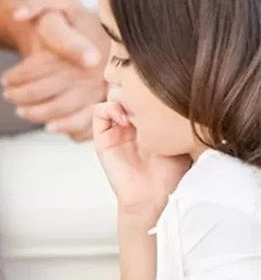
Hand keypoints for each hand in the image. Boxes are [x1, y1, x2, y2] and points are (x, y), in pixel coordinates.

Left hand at [2, 0, 108, 139]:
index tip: (4, 78)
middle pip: (45, 89)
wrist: (100, 39)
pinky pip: (85, 123)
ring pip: (60, 109)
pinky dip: (66, 128)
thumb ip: (38, 3)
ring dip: (35, 113)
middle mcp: (91, 67)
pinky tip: (49, 126)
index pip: (41, 64)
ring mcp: (99, 87)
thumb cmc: (72, 23)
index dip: (18, 75)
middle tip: (7, 94)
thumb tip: (18, 15)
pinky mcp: (105, 103)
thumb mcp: (58, 4)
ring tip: (20, 110)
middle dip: (19, 95)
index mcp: (80, 42)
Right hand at [93, 95, 191, 217]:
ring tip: (136, 109)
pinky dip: (109, 108)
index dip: (149, 84)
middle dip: (135, 86)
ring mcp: (115, 129)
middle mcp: (131, 121)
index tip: (162, 90)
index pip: (144, 88)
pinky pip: (99, 111)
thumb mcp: (179, 134)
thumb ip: (174, 112)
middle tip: (147, 95)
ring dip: (123, 96)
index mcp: (149, 119)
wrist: (154, 195)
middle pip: (127, 86)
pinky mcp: (102, 139)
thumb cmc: (171, 170)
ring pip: (112, 95)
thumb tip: (175, 84)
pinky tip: (125, 119)